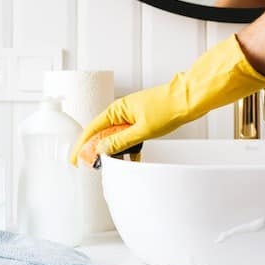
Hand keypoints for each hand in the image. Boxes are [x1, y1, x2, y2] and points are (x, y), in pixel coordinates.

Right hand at [70, 34, 264, 165]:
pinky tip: (131, 159)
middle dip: (95, 151)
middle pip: (101, 134)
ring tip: (110, 165)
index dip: (82, 146)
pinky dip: (128, 148)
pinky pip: (129, 137)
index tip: (75, 159)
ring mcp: (131, 116)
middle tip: (89, 166)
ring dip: (113, 151)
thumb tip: (102, 150)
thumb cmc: (168, 107)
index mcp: (117, 110)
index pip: (92, 130)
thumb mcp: (142, 130)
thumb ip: (120, 142)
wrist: (190, 98)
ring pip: (115, 137)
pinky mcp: (142, 121)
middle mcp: (121, 112)